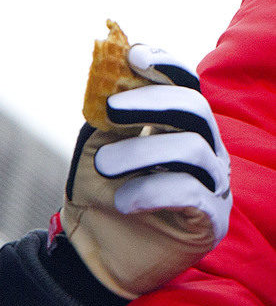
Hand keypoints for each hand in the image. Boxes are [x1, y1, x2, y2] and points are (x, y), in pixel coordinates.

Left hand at [57, 43, 231, 298]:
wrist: (93, 248)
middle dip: (151, 101)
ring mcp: (213, 184)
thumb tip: (111, 67)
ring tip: (103, 165)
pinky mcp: (211, 221)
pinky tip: (124, 200)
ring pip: (192, 150)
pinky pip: (193, 194)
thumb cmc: (98, 189)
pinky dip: (154, 190)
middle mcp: (205, 149)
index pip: (186, 84)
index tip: (134, 57)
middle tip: (110, 109)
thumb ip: (109, 111)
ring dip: (142, 151)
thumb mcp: (98, 142)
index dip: (165, 65)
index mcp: (179, 125)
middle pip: (194, 109)